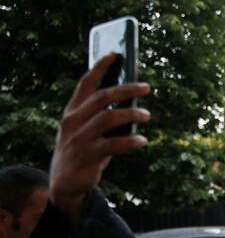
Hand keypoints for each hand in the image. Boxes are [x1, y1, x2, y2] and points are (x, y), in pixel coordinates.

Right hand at [50, 53, 150, 222]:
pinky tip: (143, 140)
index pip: (86, 83)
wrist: (63, 183)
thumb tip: (132, 102)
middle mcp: (73, 121)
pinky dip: (130, 141)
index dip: (101, 67)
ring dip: (131, 114)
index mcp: (72, 111)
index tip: (116, 54)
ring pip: (108, 118)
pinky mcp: (87, 156)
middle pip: (102, 98)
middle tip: (146, 87)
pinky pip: (112, 145)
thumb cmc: (82, 150)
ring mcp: (79, 138)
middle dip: (126, 89)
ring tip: (147, 115)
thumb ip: (102, 116)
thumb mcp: (86, 130)